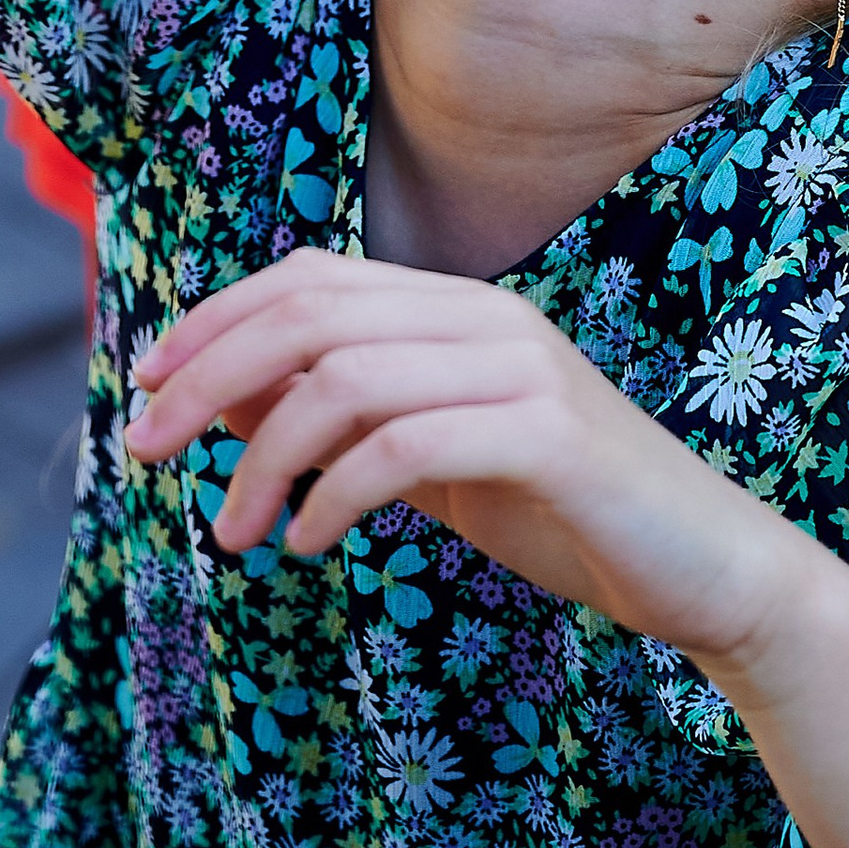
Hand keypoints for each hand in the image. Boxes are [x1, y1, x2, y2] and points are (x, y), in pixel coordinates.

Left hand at [127, 248, 814, 678]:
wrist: (703, 569)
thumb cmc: (563, 512)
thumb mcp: (432, 461)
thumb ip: (346, 424)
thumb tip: (226, 403)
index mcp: (457, 306)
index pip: (310, 278)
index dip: (216, 319)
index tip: (147, 384)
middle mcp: (485, 316)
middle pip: (309, 315)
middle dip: (210, 377)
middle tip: (145, 449)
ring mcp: (521, 368)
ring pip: (345, 381)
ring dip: (262, 460)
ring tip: (230, 533)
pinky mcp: (548, 432)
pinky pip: (407, 446)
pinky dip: (334, 495)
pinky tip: (305, 544)